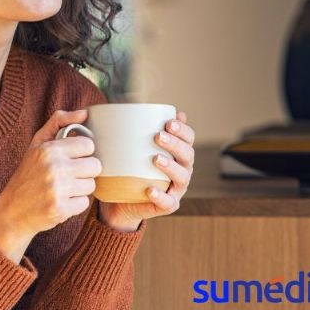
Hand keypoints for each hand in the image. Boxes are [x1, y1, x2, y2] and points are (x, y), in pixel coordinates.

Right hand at [0, 110, 100, 262]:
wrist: (11, 211)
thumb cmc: (27, 175)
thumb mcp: (37, 144)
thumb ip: (59, 122)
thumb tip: (84, 113)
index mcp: (49, 149)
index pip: (88, 145)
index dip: (82, 153)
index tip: (70, 159)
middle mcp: (54, 167)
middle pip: (95, 166)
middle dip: (84, 172)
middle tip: (68, 176)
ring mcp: (57, 189)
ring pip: (91, 185)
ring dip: (80, 189)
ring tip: (62, 189)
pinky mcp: (61, 209)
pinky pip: (84, 203)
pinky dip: (74, 204)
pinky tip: (60, 202)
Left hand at [98, 111, 196, 230]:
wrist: (120, 201)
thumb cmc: (128, 168)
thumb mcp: (130, 147)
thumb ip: (134, 129)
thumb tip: (131, 103)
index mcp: (177, 154)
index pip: (188, 139)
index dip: (183, 130)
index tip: (168, 122)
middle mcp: (182, 170)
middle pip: (187, 155)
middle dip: (175, 144)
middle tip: (158, 136)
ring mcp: (176, 189)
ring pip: (182, 177)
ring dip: (171, 167)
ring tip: (155, 159)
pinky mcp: (167, 205)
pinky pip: (167, 202)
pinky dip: (160, 196)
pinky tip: (150, 189)